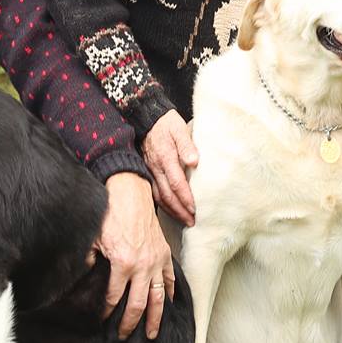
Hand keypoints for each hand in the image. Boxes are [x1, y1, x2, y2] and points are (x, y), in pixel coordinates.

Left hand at [96, 172, 175, 338]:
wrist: (130, 193)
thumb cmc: (111, 214)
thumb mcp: (94, 239)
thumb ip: (89, 260)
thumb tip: (83, 274)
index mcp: (122, 264)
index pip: (113, 297)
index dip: (107, 311)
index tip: (103, 320)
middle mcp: (141, 266)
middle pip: (138, 304)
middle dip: (131, 323)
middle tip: (125, 336)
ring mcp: (156, 261)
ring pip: (158, 297)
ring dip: (155, 318)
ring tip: (152, 333)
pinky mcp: (164, 254)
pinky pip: (170, 279)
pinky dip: (170, 293)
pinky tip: (168, 304)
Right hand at [141, 110, 198, 225]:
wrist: (147, 119)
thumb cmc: (166, 124)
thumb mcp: (179, 128)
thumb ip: (187, 144)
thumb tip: (194, 162)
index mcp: (166, 158)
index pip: (176, 183)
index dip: (185, 198)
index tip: (194, 209)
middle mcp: (156, 168)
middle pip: (168, 195)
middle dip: (180, 211)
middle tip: (192, 222)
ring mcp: (150, 171)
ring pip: (160, 197)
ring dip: (172, 211)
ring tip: (183, 220)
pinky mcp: (148, 172)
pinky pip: (154, 192)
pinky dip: (163, 205)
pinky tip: (171, 210)